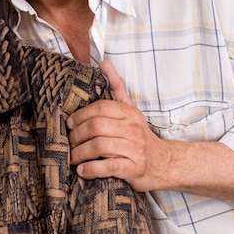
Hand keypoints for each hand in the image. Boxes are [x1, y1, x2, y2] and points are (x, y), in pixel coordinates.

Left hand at [67, 61, 170, 190]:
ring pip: (100, 146)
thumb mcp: (131, 109)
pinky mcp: (135, 169)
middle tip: (68, 142)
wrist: (165, 163)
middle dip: (77, 135)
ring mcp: (135, 149)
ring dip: (80, 153)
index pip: (100, 108)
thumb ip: (117, 87)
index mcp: (130, 113)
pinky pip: (108, 167)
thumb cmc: (140, 135)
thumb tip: (104, 62)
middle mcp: (133, 129)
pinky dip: (91, 169)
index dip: (80, 115)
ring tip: (72, 157)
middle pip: (97, 127)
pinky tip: (82, 170)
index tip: (69, 123)